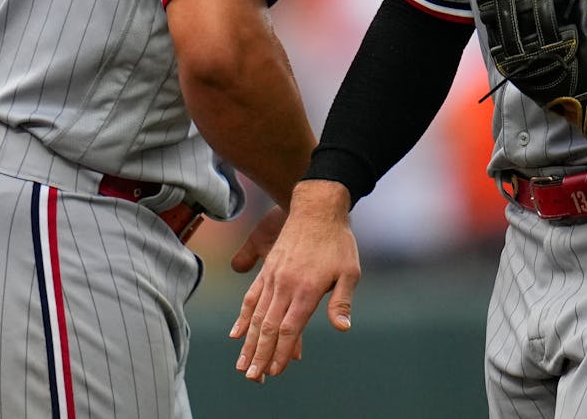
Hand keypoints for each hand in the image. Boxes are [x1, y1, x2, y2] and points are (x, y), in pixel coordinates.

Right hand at [230, 180, 358, 381]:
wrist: (317, 207)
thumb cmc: (338, 241)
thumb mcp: (350, 271)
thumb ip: (342, 301)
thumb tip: (341, 327)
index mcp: (306, 289)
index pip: (290, 328)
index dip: (281, 352)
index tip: (275, 371)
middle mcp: (285, 285)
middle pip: (268, 327)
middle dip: (260, 355)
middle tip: (253, 378)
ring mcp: (273, 277)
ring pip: (256, 316)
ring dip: (249, 343)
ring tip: (242, 365)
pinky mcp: (267, 270)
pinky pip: (251, 297)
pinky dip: (243, 318)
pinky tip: (236, 334)